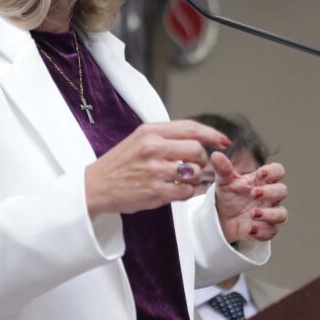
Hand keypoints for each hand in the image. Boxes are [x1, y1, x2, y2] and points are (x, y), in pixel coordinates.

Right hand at [85, 121, 230, 216]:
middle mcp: (153, 148)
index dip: (212, 134)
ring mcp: (155, 170)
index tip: (223, 141)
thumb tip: (196, 138)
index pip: (191, 128)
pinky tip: (179, 190)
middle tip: (195, 164)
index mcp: (150, 131)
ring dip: (195, 177)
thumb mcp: (138, 139)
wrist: (96, 186)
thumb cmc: (119, 163)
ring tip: (184, 178)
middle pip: (197, 149)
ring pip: (194, 171)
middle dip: (201, 159)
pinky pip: (186, 191)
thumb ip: (165, 136)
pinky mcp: (156, 191)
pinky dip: (187, 192)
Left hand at [212, 152, 287, 243]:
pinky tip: (250, 228)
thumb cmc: (228, 195)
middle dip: (270, 192)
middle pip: (282, 191)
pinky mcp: (265, 229)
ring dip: (270, 214)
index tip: (261, 173)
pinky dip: (262, 231)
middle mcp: (269, 197)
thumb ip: (223, 169)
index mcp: (262, 181)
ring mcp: (269, 213)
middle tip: (254, 193)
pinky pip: (271, 231)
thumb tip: (216, 155)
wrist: (221, 217)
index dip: (273, 171)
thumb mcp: (224, 181)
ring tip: (253, 213)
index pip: (278, 171)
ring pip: (281, 214)